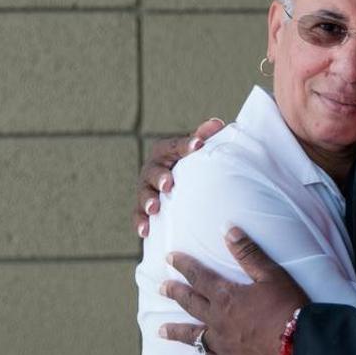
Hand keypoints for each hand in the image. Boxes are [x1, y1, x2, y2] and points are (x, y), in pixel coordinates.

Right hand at [133, 117, 226, 237]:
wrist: (179, 187)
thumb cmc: (191, 165)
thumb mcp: (197, 150)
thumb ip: (205, 136)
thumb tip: (217, 123)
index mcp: (166, 151)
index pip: (175, 145)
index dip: (186, 145)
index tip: (198, 145)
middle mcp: (153, 168)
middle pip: (154, 171)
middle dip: (161, 176)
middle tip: (169, 183)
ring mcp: (146, 189)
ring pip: (144, 194)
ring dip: (148, 200)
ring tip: (155, 208)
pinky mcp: (143, 209)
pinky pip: (138, 216)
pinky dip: (140, 223)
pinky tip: (145, 231)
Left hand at [158, 226, 309, 354]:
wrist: (300, 347)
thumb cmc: (288, 307)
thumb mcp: (271, 274)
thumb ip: (248, 253)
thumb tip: (227, 230)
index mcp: (226, 296)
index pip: (198, 276)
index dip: (183, 265)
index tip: (169, 257)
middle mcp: (218, 320)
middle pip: (191, 303)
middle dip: (175, 293)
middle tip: (161, 288)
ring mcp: (223, 344)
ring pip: (193, 336)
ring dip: (176, 330)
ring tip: (161, 330)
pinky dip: (203, 351)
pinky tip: (201, 350)